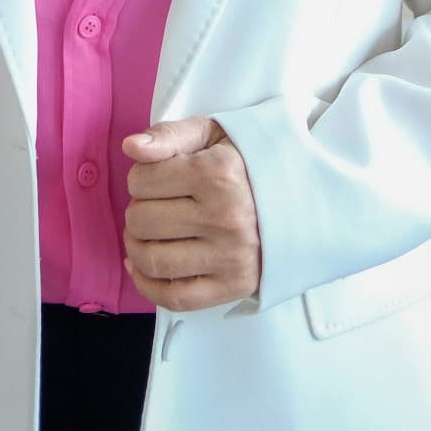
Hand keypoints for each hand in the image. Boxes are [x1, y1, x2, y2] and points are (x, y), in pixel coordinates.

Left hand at [120, 116, 260, 312]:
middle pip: (142, 220)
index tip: (153, 177)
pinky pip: (174, 297)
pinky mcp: (233, 287)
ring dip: (136, 246)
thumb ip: (169, 135)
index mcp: (217, 173)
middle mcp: (224, 217)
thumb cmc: (247, 162)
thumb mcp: (212, 134)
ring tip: (146, 234)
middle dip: (137, 210)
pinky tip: (141, 267)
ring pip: (152, 259)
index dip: (139, 177)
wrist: (300, 200)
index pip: (142, 180)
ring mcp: (229, 256)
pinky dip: (147, 284)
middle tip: (153, 205)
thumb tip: (130, 147)